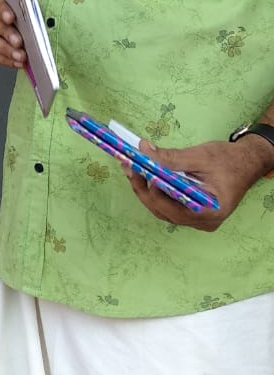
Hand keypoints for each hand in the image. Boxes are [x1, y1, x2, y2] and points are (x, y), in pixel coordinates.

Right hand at [0, 0, 24, 68]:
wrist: (3, 5)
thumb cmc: (13, 0)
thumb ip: (25, 4)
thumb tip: (35, 17)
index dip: (1, 9)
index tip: (11, 18)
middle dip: (4, 33)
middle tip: (18, 42)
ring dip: (3, 50)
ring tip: (19, 56)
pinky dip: (2, 59)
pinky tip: (15, 62)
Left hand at [127, 136, 273, 230]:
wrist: (247, 163)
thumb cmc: (229, 160)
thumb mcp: (200, 156)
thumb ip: (171, 158)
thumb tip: (143, 152)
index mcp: (209, 212)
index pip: (172, 209)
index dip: (152, 191)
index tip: (138, 170)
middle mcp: (203, 222)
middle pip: (163, 211)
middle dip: (143, 189)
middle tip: (128, 167)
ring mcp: (197, 219)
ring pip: (163, 210)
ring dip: (146, 190)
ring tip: (132, 169)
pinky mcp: (193, 212)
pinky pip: (169, 206)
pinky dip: (156, 191)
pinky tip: (145, 176)